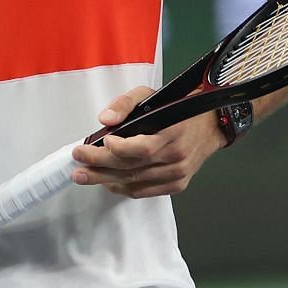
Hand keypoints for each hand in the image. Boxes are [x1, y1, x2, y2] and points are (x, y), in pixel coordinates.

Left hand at [69, 86, 226, 198]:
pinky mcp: (176, 185)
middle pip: (132, 167)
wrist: (209, 126)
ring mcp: (178, 174)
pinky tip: (107, 181)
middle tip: (78, 164)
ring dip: (106, 179)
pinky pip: (143, 191)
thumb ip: (126, 104)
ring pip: (135, 182)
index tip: (102, 141)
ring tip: (85, 175)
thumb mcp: (151, 95)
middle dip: (100, 166)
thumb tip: (105, 119)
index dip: (119, 149)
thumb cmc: (176, 110)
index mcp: (174, 131)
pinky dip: (123, 187)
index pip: (142, 148)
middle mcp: (177, 156)